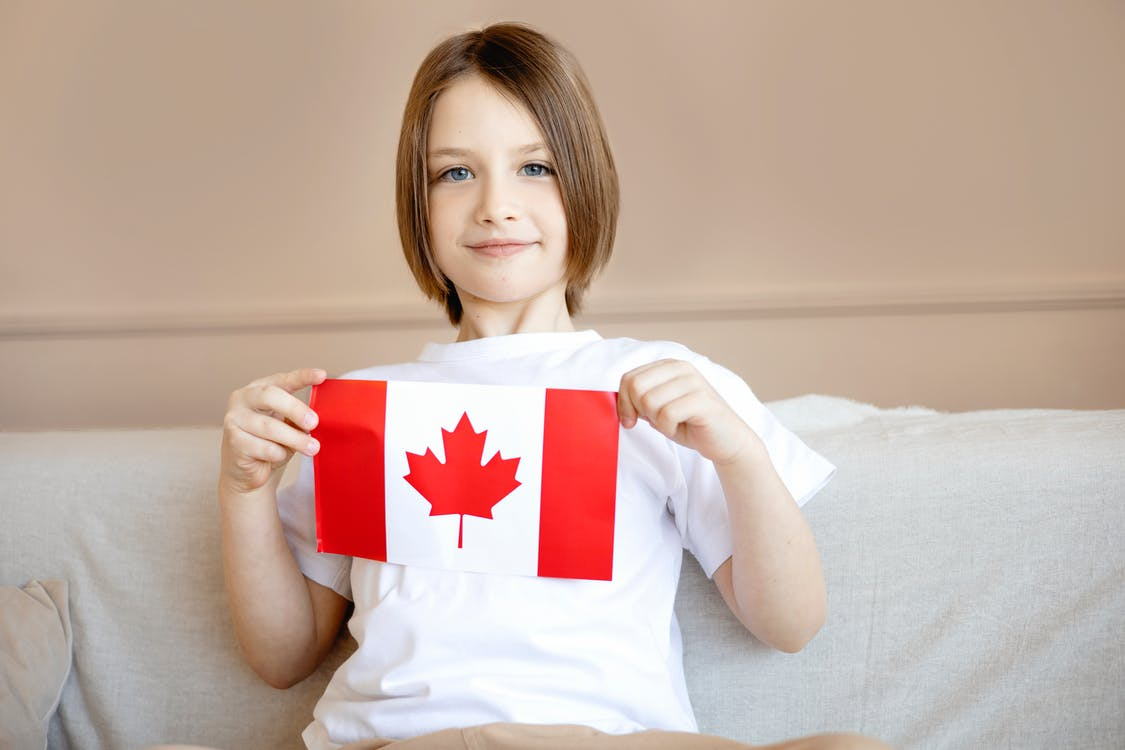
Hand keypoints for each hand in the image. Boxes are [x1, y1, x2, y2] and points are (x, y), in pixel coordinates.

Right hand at [220, 368, 326, 495]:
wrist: (248, 472)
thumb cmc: (269, 443)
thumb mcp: (288, 425)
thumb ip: (299, 417)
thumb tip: (317, 418)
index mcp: (258, 389)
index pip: (282, 379)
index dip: (302, 376)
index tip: (321, 375)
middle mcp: (242, 400)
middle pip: (271, 396)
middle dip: (296, 409)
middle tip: (314, 423)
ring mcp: (234, 420)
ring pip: (270, 427)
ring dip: (295, 439)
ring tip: (313, 447)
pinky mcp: (233, 442)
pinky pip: (265, 448)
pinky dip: (279, 454)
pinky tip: (278, 456)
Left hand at [617, 359, 753, 464]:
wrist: (726, 441)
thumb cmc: (691, 424)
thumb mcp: (659, 409)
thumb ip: (640, 400)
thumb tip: (620, 401)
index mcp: (669, 366)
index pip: (629, 378)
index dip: (624, 403)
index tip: (630, 420)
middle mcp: (681, 368)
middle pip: (636, 387)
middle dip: (639, 411)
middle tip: (655, 422)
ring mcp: (693, 382)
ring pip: (649, 401)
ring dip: (657, 421)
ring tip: (673, 423)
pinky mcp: (702, 400)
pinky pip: (667, 415)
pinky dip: (668, 428)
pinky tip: (681, 428)